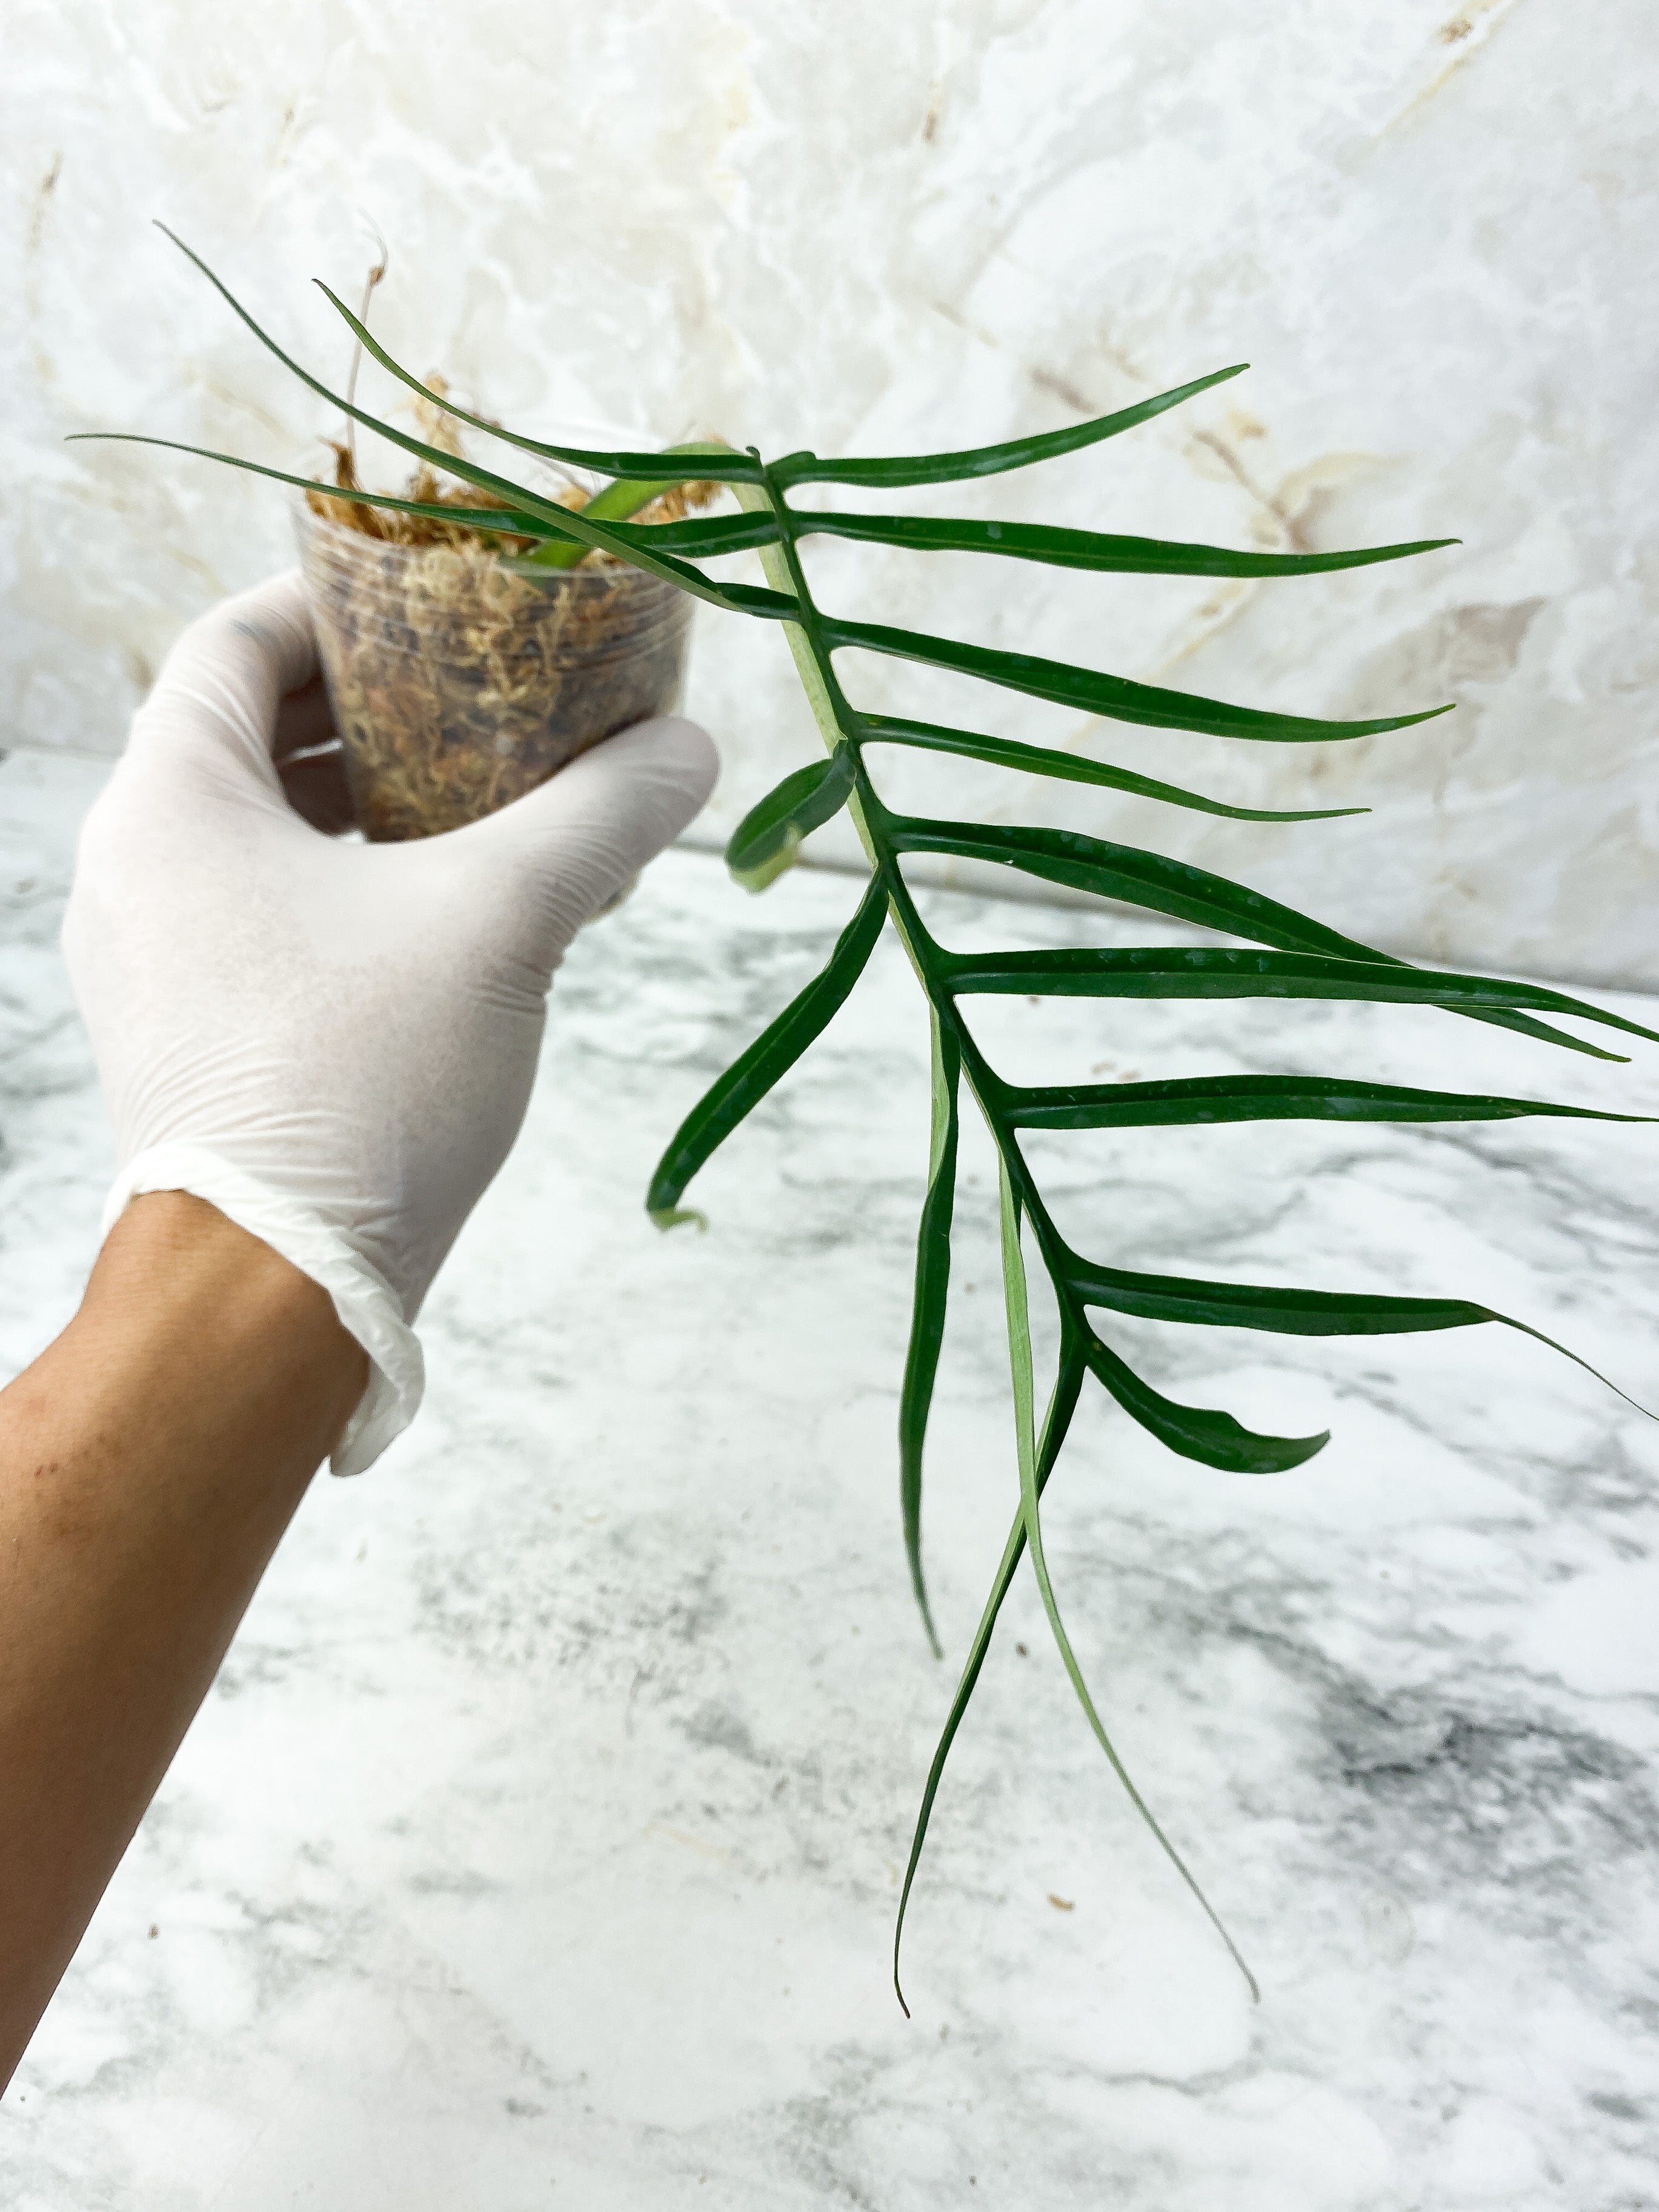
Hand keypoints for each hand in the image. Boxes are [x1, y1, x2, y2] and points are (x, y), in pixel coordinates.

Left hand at [62, 570, 716, 1472]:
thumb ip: (600, 818)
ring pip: (264, 836)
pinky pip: (265, 918)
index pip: (236, 640)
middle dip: (376, 713)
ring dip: (372, 809)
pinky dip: (351, 892)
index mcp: (171, 802)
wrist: (276, 1293)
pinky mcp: (188, 1038)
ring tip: (488, 808)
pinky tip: (451, 920)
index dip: (340, 603)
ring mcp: (151, 961)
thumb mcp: (501, 921)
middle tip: (486, 703)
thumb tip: (690, 749)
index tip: (435, 602)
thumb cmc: (359, 1084)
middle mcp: (136, 869)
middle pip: (251, 735)